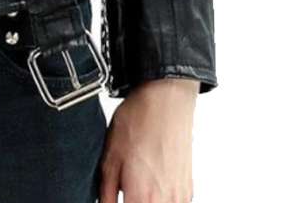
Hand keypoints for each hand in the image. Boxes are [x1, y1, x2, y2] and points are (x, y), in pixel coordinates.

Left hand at [99, 78, 197, 202]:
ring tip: (136, 188)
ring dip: (147, 201)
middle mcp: (165, 201)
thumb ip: (106, 192)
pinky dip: (161, 200)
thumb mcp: (109, 156)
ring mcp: (180, 196)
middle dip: (132, 201)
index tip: (112, 200)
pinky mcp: (188, 188)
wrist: (166, 100)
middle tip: (124, 191)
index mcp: (141, 197)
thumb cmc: (138, 122)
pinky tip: (151, 185)